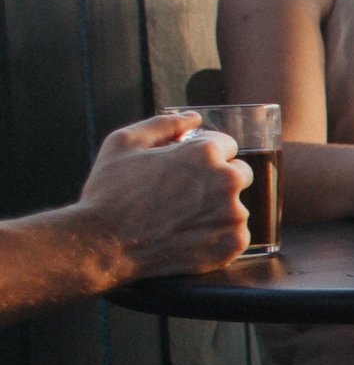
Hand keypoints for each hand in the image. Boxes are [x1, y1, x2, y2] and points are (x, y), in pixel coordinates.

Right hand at [77, 113, 249, 278]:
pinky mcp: (233, 245)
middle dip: (217, 180)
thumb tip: (194, 118)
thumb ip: (164, 124)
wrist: (103, 246)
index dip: (203, 156)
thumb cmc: (109, 193)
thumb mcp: (124, 143)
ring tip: (180, 219)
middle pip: (239, 174)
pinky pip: (236, 235)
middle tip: (184, 195)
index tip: (185, 169)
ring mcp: (233, 215)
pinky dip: (218, 237)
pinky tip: (188, 237)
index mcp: (205, 153)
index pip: (227, 145)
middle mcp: (226, 181)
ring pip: (236, 207)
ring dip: (216, 210)